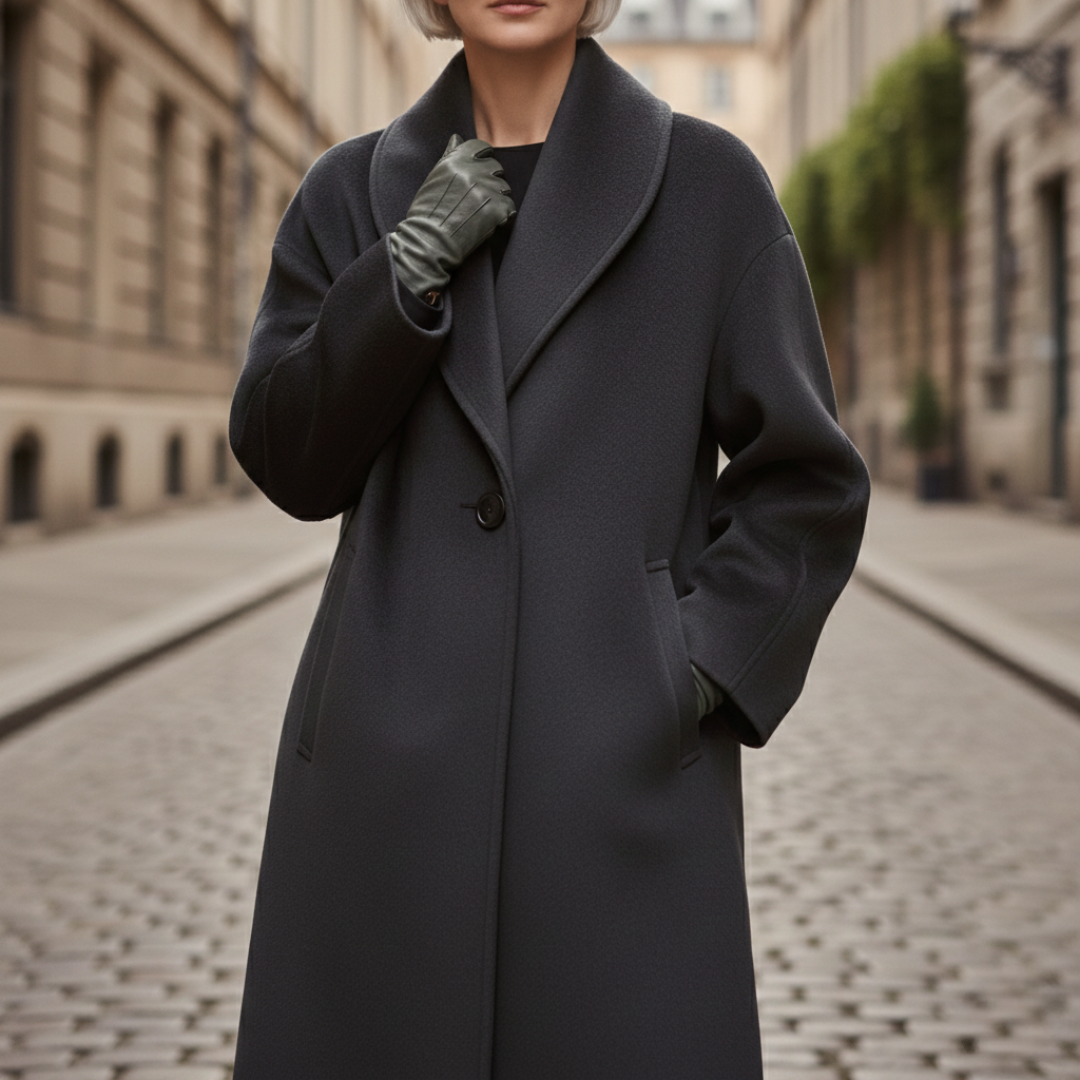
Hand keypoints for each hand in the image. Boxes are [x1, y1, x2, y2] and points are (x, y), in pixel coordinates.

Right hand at [389, 134, 516, 300]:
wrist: (428, 243)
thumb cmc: (426, 214)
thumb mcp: (433, 178)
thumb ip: (449, 157)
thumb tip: (457, 138)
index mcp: (456, 160)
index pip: (481, 148)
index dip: (483, 159)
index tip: (481, 171)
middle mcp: (473, 171)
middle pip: (496, 167)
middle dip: (491, 180)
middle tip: (478, 199)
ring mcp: (486, 190)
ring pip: (504, 187)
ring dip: (497, 198)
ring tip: (480, 213)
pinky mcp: (497, 209)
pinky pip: (509, 207)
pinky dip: (502, 216)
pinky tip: (488, 223)